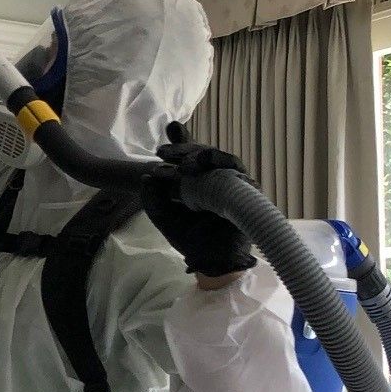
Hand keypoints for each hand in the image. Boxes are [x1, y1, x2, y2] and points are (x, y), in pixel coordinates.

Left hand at [141, 139, 256, 278]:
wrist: (213, 261)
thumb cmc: (192, 239)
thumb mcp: (165, 218)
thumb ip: (153, 200)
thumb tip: (145, 177)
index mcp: (196, 180)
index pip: (189, 156)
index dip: (181, 141)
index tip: (169, 130)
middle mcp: (214, 177)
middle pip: (202, 153)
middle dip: (183, 149)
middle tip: (164, 152)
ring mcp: (231, 181)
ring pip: (218, 157)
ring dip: (199, 155)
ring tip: (183, 164)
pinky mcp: (246, 188)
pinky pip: (234, 170)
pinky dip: (219, 164)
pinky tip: (202, 166)